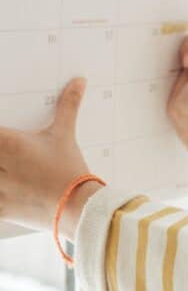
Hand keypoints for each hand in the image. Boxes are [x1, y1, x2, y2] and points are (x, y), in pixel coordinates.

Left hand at [0, 78, 91, 231]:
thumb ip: (68, 105)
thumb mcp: (65, 134)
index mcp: (11, 144)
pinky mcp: (1, 208)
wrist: (78, 207)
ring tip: (1, 167)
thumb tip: (78, 82)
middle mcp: (1, 166)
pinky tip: (2, 190)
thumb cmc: (69, 170)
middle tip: (1, 153)